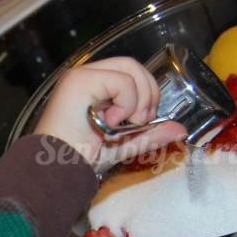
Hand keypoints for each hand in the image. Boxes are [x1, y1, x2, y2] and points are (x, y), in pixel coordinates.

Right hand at [32, 57, 185, 169]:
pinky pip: (120, 81)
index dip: (147, 93)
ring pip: (130, 69)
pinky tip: (109, 122)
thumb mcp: (123, 145)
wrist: (57, 170)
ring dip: (137, 100)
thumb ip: (150, 135)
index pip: (131, 73)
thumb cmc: (78, 159)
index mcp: (95, 88)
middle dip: (148, 94)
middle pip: (133, 66)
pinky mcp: (79, 81)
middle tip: (140, 122)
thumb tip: (179, 129)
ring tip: (123, 124)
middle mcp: (87, 77)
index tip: (144, 121)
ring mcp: (81, 76)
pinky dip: (125, 104)